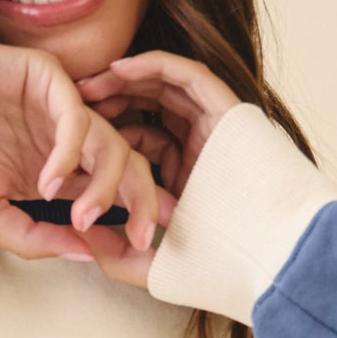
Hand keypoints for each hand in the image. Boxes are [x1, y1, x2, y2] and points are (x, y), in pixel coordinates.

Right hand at [0, 39, 176, 258]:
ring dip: (104, 185)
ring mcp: (59, 107)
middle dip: (143, 201)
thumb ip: (37, 238)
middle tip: (146, 235)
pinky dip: (69, 153)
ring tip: (81, 216)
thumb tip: (88, 255)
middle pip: (127, 163)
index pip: (112, 188)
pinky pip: (77, 117)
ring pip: (110, 142)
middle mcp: (65, 137)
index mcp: (58, 168)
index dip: (135, 216)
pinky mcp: (47, 79)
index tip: (144, 248)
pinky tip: (48, 181)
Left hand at [69, 52, 243, 288]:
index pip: (140, 143)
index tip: (64, 137)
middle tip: (69, 100)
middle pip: (149, 110)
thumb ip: (116, 256)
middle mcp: (201, 148)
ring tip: (84, 84)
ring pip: (164, 87)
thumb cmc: (220, 271)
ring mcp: (217, 128)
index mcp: (186, 179)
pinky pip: (188, 75)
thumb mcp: (153, 267)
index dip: (103, 135)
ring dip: (123, 80)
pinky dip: (154, 66)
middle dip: (108, 101)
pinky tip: (117, 69)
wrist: (272, 261)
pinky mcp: (229, 111)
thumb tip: (81, 237)